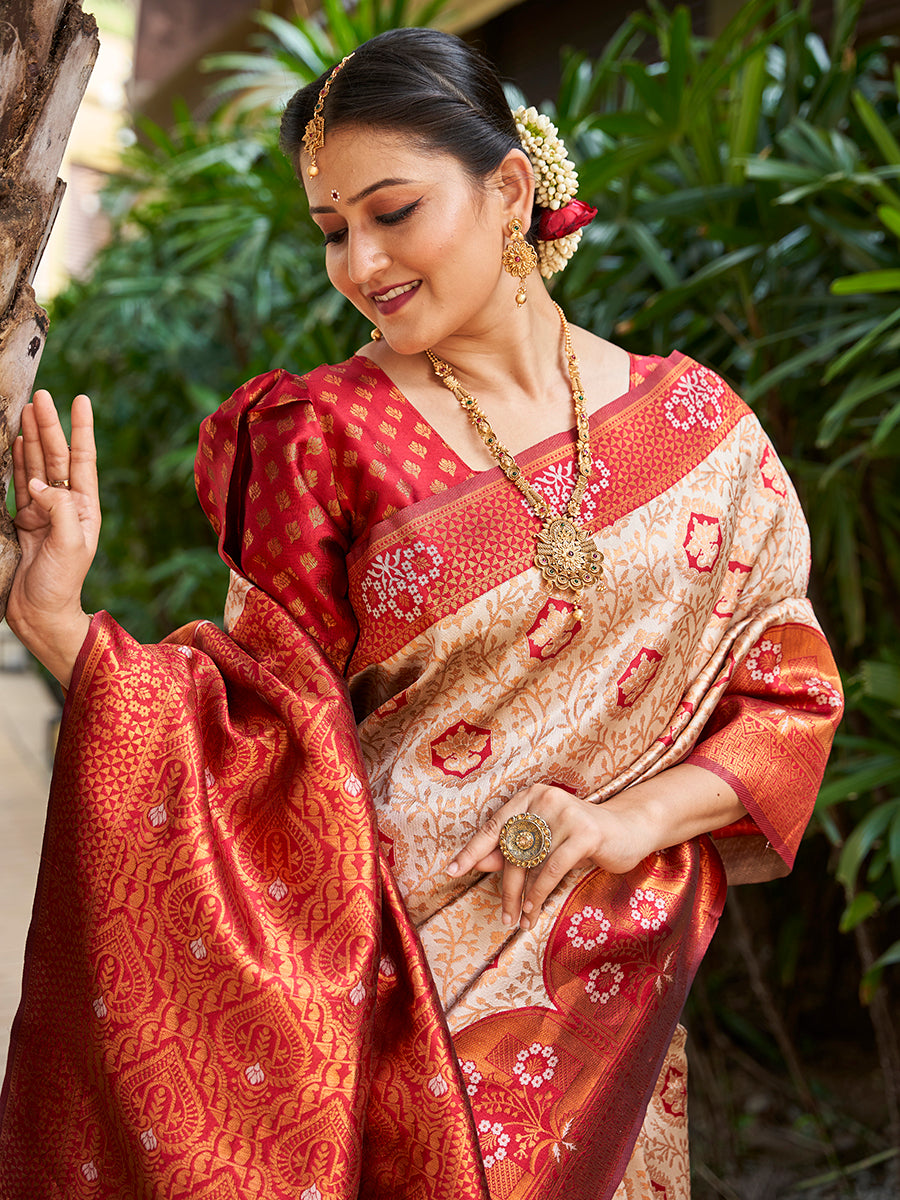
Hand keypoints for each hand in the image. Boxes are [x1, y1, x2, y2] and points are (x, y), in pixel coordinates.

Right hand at [6, 389, 99, 685]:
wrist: (39, 613)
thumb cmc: (61, 584)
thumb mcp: (68, 545)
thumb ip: (57, 510)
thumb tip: (39, 482)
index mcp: (85, 508)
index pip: (84, 460)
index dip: (82, 429)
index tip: (81, 399)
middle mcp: (67, 505)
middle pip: (58, 457)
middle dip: (50, 426)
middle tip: (41, 395)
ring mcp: (44, 511)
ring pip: (37, 466)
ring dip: (32, 438)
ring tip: (26, 409)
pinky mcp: (24, 521)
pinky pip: (19, 483)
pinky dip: (17, 461)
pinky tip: (15, 442)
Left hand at [447, 784, 652, 930]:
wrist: (629, 830)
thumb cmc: (581, 839)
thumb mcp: (544, 844)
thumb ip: (512, 851)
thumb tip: (476, 864)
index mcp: (530, 797)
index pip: (494, 826)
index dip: (472, 851)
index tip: (451, 871)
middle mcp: (544, 799)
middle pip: (512, 849)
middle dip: (507, 887)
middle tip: (505, 916)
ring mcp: (565, 813)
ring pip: (532, 862)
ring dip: (525, 897)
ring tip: (522, 920)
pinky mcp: (584, 832)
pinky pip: (552, 868)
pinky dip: (540, 892)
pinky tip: (536, 909)